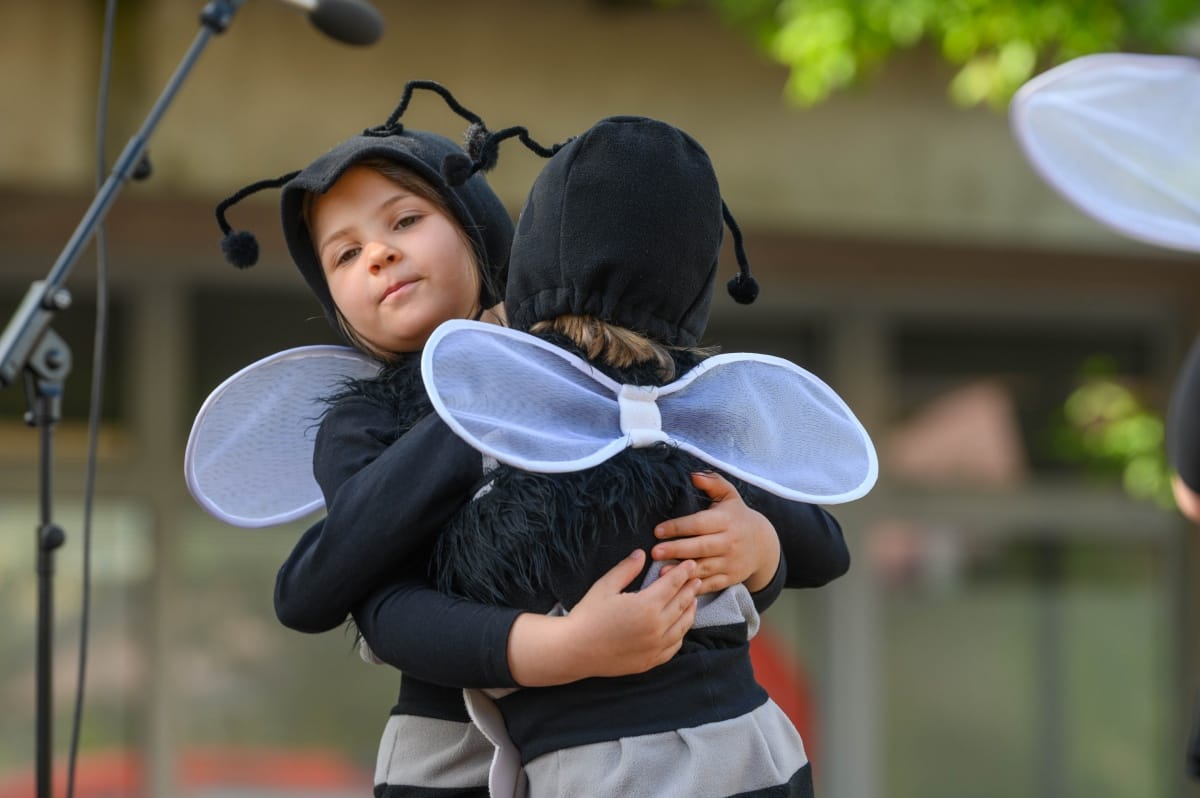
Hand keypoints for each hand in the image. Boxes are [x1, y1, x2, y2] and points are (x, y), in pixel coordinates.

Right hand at [507, 550, 698, 685]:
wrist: (574, 651)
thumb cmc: (587, 616)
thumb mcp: (605, 586)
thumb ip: (627, 569)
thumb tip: (641, 554)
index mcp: (646, 606)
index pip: (673, 584)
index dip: (683, 572)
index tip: (691, 564)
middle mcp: (657, 627)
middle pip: (682, 603)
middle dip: (690, 589)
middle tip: (697, 578)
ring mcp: (656, 647)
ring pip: (683, 626)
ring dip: (690, 610)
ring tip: (693, 600)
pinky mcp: (651, 661)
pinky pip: (674, 645)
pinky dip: (681, 632)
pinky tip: (680, 626)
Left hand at [651, 471, 780, 593]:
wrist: (763, 545)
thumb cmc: (737, 516)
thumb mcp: (729, 495)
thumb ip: (712, 482)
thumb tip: (692, 474)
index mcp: (726, 521)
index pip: (700, 524)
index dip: (678, 527)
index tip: (658, 530)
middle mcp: (729, 542)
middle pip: (701, 547)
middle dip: (677, 549)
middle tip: (655, 551)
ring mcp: (731, 562)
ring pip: (704, 568)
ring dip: (682, 571)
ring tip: (661, 571)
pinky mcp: (730, 578)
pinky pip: (711, 585)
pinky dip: (696, 587)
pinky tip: (679, 586)